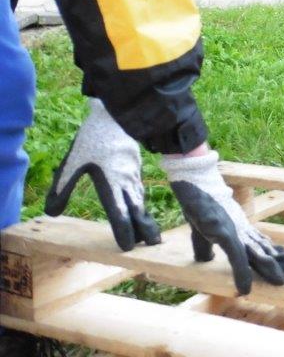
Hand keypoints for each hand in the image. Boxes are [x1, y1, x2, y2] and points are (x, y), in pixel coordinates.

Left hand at [45, 97, 160, 250]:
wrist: (115, 115)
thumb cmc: (91, 139)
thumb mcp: (72, 163)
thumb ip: (62, 188)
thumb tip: (51, 212)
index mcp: (110, 183)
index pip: (119, 212)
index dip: (123, 230)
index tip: (127, 247)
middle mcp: (125, 180)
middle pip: (137, 209)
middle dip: (144, 227)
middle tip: (152, 244)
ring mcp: (133, 173)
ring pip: (139, 198)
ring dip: (144, 216)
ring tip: (149, 231)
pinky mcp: (135, 166)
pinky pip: (139, 188)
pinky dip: (141, 201)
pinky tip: (140, 204)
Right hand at [161, 150, 283, 294]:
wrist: (196, 186)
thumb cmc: (201, 207)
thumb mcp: (203, 232)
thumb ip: (206, 247)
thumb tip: (205, 259)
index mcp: (241, 230)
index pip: (262, 243)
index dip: (274, 254)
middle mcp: (243, 232)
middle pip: (266, 250)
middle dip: (281, 263)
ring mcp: (236, 233)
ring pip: (258, 254)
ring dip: (271, 269)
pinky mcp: (225, 234)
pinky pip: (236, 257)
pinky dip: (242, 274)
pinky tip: (245, 288)